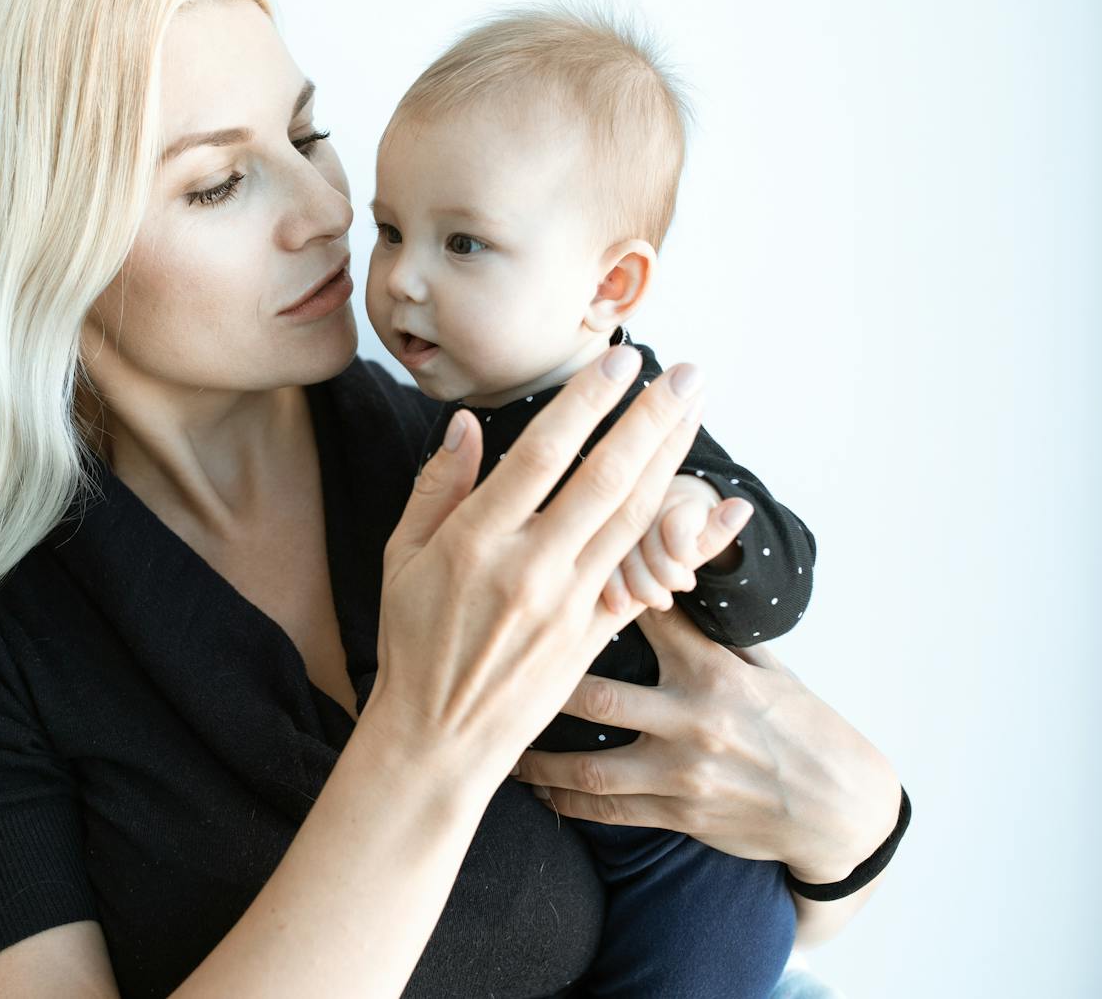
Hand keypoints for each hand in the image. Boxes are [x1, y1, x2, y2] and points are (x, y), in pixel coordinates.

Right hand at [363, 346, 726, 788]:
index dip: (586, 403)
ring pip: (633, 519)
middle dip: (651, 419)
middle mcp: (528, 569)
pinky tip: (699, 503)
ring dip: (670, 461)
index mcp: (475, 542)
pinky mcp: (591, 636)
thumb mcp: (402, 558)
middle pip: (604, 478)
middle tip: (687, 373)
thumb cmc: (412, 642)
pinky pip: (639, 574)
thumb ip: (438, 488)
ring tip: (694, 413)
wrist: (438, 739)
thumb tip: (467, 425)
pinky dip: (674, 536)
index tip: (619, 361)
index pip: (541, 454)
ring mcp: (566, 605)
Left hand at [509, 600, 900, 885]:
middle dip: (540, 686)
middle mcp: (694, 722)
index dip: (599, 599)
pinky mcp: (679, 816)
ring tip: (498, 745)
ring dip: (536, 760)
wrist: (841, 809)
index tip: (554, 581)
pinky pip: (606, 811)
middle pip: (596, 697)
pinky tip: (537, 792)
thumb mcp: (769, 667)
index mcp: (715, 672)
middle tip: (495, 673)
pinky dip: (565, 802)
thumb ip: (714, 633)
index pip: (648, 620)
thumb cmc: (802, 726)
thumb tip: (668, 583)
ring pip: (588, 768)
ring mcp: (683, 774)